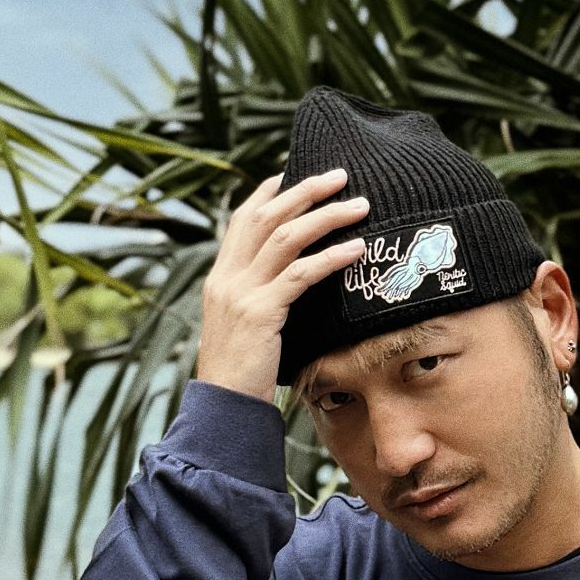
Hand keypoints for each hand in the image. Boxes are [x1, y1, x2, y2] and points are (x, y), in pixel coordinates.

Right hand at [196, 165, 369, 404]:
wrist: (224, 407)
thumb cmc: (242, 375)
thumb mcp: (244, 329)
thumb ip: (260, 301)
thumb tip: (290, 288)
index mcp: (221, 277)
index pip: (243, 219)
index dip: (270, 192)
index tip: (296, 172)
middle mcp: (227, 277)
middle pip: (266, 215)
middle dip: (305, 190)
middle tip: (340, 175)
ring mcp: (241, 293)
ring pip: (285, 237)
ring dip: (326, 216)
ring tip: (359, 206)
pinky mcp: (261, 313)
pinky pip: (300, 275)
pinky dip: (330, 258)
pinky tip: (356, 250)